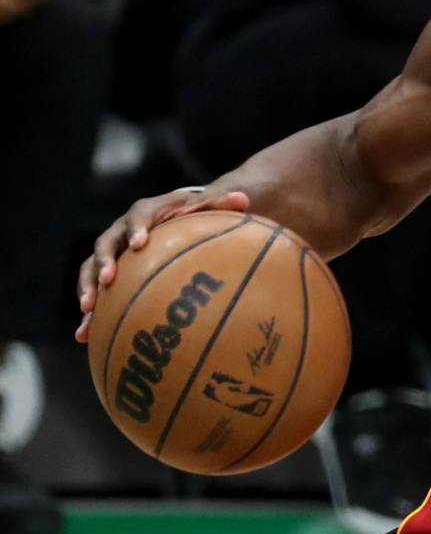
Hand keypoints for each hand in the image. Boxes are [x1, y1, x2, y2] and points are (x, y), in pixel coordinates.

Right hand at [77, 187, 251, 341]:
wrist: (180, 218)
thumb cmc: (197, 212)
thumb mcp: (210, 205)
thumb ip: (222, 203)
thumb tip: (242, 199)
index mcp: (147, 211)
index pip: (138, 217)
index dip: (137, 229)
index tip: (139, 244)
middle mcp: (123, 231)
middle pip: (105, 243)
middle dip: (103, 262)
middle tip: (107, 280)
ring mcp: (114, 253)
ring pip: (91, 268)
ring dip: (87, 287)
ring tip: (88, 310)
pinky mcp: (111, 273)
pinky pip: (96, 292)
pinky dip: (90, 313)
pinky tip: (85, 335)